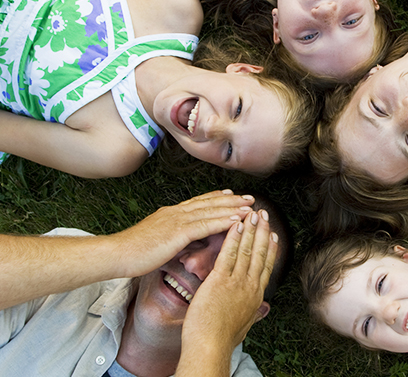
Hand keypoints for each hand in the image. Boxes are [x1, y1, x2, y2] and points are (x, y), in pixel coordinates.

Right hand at [109, 190, 254, 277]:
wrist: (116, 254)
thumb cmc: (133, 253)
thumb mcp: (158, 242)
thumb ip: (175, 238)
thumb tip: (189, 242)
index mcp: (171, 214)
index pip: (198, 203)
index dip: (217, 198)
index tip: (232, 195)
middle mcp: (176, 213)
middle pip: (209, 203)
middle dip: (231, 200)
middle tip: (249, 197)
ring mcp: (176, 220)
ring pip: (211, 211)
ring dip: (232, 208)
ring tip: (250, 206)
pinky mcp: (177, 232)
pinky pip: (205, 225)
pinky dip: (222, 221)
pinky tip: (236, 220)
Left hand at [178, 209, 277, 368]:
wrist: (211, 347)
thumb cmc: (221, 340)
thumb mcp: (245, 326)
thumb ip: (254, 313)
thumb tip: (264, 309)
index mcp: (255, 296)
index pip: (266, 266)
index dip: (271, 249)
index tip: (273, 235)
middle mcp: (249, 286)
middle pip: (260, 254)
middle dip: (263, 232)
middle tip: (264, 215)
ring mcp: (236, 282)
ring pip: (247, 250)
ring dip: (251, 229)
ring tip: (253, 214)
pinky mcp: (220, 280)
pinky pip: (229, 254)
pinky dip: (233, 238)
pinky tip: (235, 225)